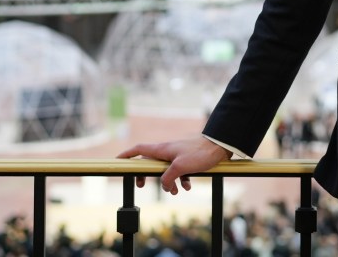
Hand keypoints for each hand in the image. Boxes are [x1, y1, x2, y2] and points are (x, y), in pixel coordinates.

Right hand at [117, 136, 231, 193]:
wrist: (220, 146)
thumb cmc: (200, 153)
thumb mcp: (181, 167)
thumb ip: (168, 177)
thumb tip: (164, 185)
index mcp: (162, 149)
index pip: (139, 150)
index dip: (127, 155)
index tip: (117, 160)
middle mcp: (168, 150)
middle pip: (150, 163)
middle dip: (146, 175)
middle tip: (142, 184)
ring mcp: (177, 154)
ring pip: (166, 170)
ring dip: (169, 182)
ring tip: (176, 191)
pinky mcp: (188, 159)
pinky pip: (179, 171)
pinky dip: (181, 180)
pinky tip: (187, 186)